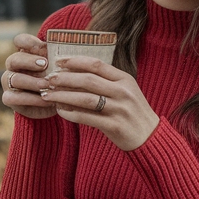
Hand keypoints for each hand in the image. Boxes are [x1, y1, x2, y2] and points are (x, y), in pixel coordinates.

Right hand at [1, 33, 55, 119]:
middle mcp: (14, 66)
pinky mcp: (9, 98)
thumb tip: (69, 44)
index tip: (43, 47)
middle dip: (29, 61)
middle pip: (14, 59)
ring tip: (46, 85)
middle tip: (45, 64)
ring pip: (13, 79)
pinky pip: (13, 98)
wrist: (53, 101)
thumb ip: (60, 56)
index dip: (28, 42)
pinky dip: (30, 99)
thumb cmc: (57, 78)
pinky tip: (44, 99)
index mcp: (26, 53)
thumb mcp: (60, 66)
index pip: (20, 41)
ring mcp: (9, 82)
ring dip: (31, 82)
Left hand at [41, 55, 159, 151]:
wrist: (150, 137)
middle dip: (65, 78)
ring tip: (48, 95)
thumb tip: (75, 73)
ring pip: (85, 99)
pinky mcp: (115, 126)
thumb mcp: (125, 91)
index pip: (97, 64)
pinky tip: (60, 111)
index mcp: (125, 79)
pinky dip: (71, 114)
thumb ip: (106, 82)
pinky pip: (88, 118)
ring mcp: (120, 109)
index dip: (75, 61)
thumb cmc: (132, 112)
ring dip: (63, 96)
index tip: (58, 61)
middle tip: (48, 79)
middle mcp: (123, 92)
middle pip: (88, 80)